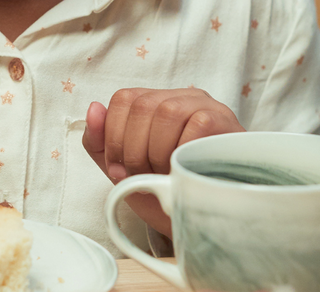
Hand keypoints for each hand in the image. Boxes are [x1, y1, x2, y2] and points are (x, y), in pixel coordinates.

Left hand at [82, 88, 243, 236]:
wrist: (204, 221)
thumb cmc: (167, 191)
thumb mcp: (124, 170)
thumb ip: (101, 143)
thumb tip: (94, 108)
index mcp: (155, 103)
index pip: (124, 98)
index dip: (113, 135)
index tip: (119, 168)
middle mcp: (180, 97)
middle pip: (142, 105)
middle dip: (134, 150)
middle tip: (143, 176)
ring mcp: (205, 106)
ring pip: (167, 112)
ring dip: (158, 152)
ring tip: (163, 174)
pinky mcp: (225, 121)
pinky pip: (197, 124)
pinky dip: (183, 152)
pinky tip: (184, 169)